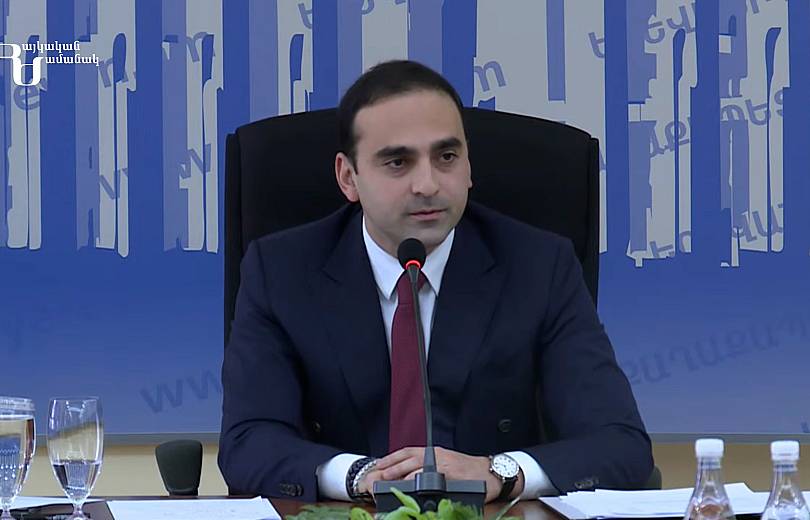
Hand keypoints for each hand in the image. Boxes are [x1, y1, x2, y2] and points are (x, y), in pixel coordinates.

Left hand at [370, 446, 523, 502]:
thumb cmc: (470, 471)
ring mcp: (442, 465)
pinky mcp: (449, 476)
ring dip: (398, 474)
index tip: (378, 465)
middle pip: (407, 459)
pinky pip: (428, 478)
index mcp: (434, 452)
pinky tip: (406, 486)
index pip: (408, 452)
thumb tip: (412, 477)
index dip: (392, 458)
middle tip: (375, 475)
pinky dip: (416, 482)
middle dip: (389, 467)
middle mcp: (436, 456)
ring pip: (414, 468)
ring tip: (385, 480)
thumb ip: (431, 468)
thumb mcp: (448, 464)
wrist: (491, 473)